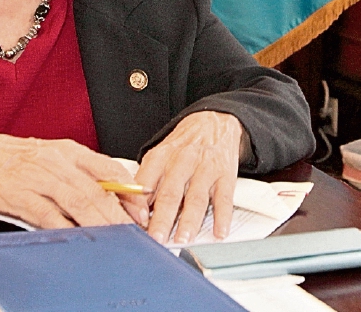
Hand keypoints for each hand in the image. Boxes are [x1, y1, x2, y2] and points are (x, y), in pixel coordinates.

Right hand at [0, 126, 148, 228]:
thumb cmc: (7, 157)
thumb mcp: (46, 155)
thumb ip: (74, 171)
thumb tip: (107, 194)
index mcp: (66, 149)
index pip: (109, 168)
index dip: (129, 191)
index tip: (143, 209)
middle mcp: (56, 161)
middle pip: (98, 191)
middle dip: (121, 215)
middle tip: (137, 233)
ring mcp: (38, 179)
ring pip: (79, 204)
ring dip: (101, 225)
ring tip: (117, 240)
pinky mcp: (19, 197)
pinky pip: (49, 218)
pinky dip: (66, 231)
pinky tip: (78, 241)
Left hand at [135, 111, 243, 243]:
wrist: (214, 121)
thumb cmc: (183, 145)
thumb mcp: (159, 155)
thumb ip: (147, 180)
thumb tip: (135, 211)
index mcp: (160, 157)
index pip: (145, 184)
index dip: (139, 206)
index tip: (135, 226)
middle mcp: (182, 161)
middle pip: (170, 193)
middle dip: (162, 218)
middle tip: (157, 239)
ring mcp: (205, 168)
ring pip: (196, 197)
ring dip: (189, 221)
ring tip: (183, 238)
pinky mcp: (225, 174)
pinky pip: (225, 198)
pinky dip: (222, 216)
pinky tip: (219, 231)